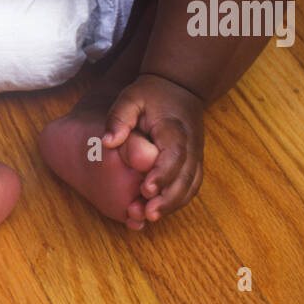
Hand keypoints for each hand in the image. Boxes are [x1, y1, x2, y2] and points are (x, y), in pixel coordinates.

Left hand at [102, 74, 203, 221]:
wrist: (178, 86)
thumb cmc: (151, 94)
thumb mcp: (130, 98)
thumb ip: (119, 118)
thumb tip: (107, 142)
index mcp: (174, 128)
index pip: (174, 155)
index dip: (162, 175)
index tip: (146, 190)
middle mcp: (191, 144)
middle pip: (186, 177)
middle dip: (167, 199)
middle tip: (146, 214)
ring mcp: (195, 154)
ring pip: (191, 185)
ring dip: (173, 204)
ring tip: (149, 217)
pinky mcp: (194, 161)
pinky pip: (191, 185)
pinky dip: (178, 200)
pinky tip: (159, 209)